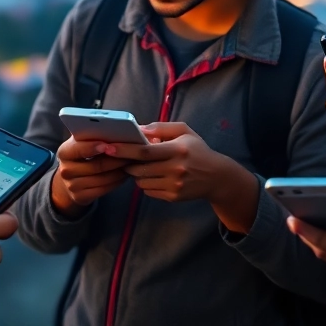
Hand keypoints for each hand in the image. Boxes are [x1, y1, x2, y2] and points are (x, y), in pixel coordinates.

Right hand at [50, 136, 129, 217]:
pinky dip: (117, 181)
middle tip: (131, 153)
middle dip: (116, 159)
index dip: (95, 147)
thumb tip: (115, 129)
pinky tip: (125, 174)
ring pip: (103, 179)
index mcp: (64, 152)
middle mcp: (66, 170)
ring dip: (120, 171)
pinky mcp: (80, 197)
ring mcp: (72, 186)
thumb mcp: (81, 143)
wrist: (69, 180)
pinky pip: (104, 189)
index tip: (110, 145)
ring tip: (131, 163)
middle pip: (96, 165)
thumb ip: (92, 135)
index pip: (80, 149)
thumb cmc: (81, 155)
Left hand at [111, 122, 259, 232]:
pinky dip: (146, 183)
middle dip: (127, 163)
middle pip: (139, 168)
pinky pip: (148, 191)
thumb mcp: (185, 131)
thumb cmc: (197, 150)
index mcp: (177, 150)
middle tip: (124, 157)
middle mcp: (175, 169)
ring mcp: (174, 185)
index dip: (124, 150)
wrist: (216, 177)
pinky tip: (154, 176)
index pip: (144, 152)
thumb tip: (139, 130)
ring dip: (136, 174)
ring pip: (141, 182)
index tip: (108, 147)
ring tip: (144, 166)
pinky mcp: (173, 197)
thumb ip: (161, 127)